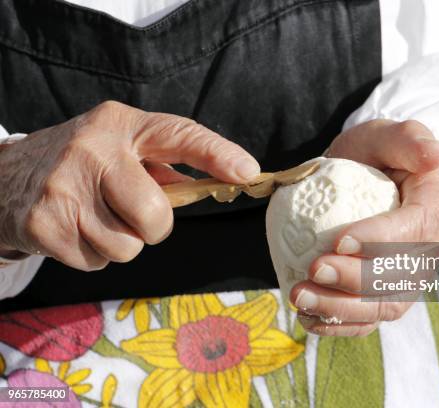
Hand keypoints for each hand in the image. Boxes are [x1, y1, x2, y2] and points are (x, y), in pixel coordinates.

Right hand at [0, 101, 259, 269]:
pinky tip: (74, 229)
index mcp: (119, 124)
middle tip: (132, 213)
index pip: (177, 134)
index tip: (247, 172)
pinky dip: (93, 253)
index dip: (216, 154)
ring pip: (128, 247)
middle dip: (154, 226)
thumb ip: (163, 166)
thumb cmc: (81, 165)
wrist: (5, 177)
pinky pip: (97, 261)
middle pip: (156, 214)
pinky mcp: (43, 224)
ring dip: (120, 242)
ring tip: (95, 217)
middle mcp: (91, 150)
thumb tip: (220, 184)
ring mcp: (64, 188)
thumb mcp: (119, 148)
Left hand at [290, 119, 438, 335]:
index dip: (381, 240)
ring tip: (301, 298)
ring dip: (342, 309)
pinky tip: (308, 320)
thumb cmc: (376, 153)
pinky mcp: (388, 292)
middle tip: (313, 270)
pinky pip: (370, 318)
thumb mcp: (387, 135)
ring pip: (385, 306)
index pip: (416, 229)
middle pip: (401, 276)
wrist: (366, 177)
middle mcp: (431, 246)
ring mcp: (411, 274)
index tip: (340, 240)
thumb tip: (436, 154)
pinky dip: (340, 325)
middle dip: (356, 280)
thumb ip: (409, 138)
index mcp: (438, 204)